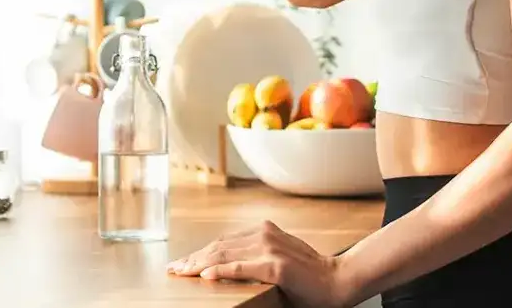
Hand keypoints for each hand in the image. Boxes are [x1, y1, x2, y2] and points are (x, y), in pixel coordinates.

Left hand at [167, 220, 354, 307]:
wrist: (337, 281)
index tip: (183, 263)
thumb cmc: (309, 277)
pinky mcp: (275, 265)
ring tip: (181, 273)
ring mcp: (269, 248)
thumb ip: (256, 258)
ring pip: (224, 255)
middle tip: (173, 270)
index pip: (224, 241)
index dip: (201, 252)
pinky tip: (204, 275)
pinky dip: (220, 270)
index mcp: (264, 231)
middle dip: (193, 259)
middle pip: (219, 246)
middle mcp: (264, 234)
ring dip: (198, 265)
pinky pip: (240, 268)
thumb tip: (227, 266)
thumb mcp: (278, 259)